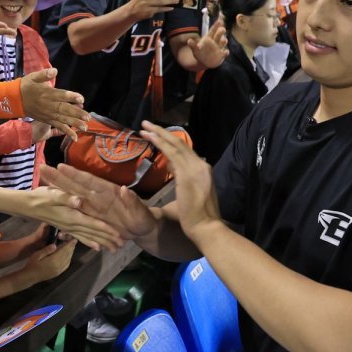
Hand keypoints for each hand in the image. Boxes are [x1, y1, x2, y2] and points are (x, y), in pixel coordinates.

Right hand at [20, 68, 88, 141]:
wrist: (15, 100)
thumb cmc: (26, 86)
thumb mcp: (33, 77)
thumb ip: (44, 74)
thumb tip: (55, 70)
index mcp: (47, 93)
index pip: (61, 95)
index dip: (71, 97)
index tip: (81, 99)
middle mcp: (49, 105)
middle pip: (64, 109)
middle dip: (77, 113)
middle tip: (88, 117)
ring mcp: (48, 114)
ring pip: (63, 119)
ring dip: (74, 123)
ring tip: (85, 127)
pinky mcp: (47, 120)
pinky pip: (58, 126)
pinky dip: (67, 131)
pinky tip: (75, 137)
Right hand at [24, 237, 76, 282]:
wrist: (30, 277)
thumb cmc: (32, 264)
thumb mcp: (37, 255)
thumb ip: (47, 250)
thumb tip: (55, 245)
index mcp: (53, 260)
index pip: (64, 250)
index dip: (70, 245)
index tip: (74, 240)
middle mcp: (58, 266)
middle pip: (67, 255)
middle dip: (71, 248)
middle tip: (73, 242)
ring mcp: (59, 271)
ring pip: (68, 260)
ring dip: (70, 253)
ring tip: (71, 247)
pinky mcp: (58, 273)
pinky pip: (66, 266)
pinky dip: (68, 260)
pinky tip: (67, 257)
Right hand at [26, 186, 121, 250]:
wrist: (26, 206)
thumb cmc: (40, 197)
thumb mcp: (52, 194)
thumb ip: (65, 198)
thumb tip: (78, 200)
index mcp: (72, 216)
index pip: (93, 224)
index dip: (106, 229)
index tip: (119, 235)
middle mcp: (72, 225)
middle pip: (93, 233)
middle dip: (108, 239)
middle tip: (122, 245)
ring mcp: (69, 228)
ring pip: (88, 237)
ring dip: (101, 243)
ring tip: (113, 249)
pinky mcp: (65, 228)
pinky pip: (80, 238)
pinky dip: (89, 242)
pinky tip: (96, 247)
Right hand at [39, 164, 154, 241]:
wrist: (140, 228)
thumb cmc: (143, 216)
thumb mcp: (139, 209)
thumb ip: (131, 200)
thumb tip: (123, 190)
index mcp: (107, 193)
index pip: (88, 180)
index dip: (75, 174)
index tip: (61, 166)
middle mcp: (96, 199)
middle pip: (75, 187)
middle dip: (60, 179)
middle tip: (43, 169)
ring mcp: (92, 210)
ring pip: (72, 198)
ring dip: (59, 190)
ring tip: (43, 180)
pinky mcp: (91, 220)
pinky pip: (75, 214)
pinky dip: (64, 209)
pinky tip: (52, 206)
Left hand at [140, 121, 221, 240]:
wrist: (207, 227)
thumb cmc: (198, 217)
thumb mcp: (191, 193)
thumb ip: (185, 179)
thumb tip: (175, 168)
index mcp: (204, 170)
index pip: (186, 151)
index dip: (171, 142)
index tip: (158, 137)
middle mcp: (201, 165)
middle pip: (180, 143)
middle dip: (162, 132)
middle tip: (147, 123)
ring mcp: (195, 168)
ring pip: (175, 144)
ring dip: (158, 134)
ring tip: (145, 126)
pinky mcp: (186, 174)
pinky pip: (171, 153)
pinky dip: (159, 143)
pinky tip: (149, 137)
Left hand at [184, 21, 227, 68]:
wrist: (204, 62)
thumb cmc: (199, 53)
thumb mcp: (195, 49)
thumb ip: (193, 45)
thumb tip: (188, 41)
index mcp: (208, 38)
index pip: (212, 30)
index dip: (216, 25)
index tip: (220, 21)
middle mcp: (215, 41)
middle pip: (219, 35)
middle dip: (221, 31)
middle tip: (222, 29)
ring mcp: (219, 48)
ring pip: (223, 42)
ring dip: (224, 41)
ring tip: (223, 40)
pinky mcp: (221, 55)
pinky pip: (225, 53)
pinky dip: (226, 52)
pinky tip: (226, 52)